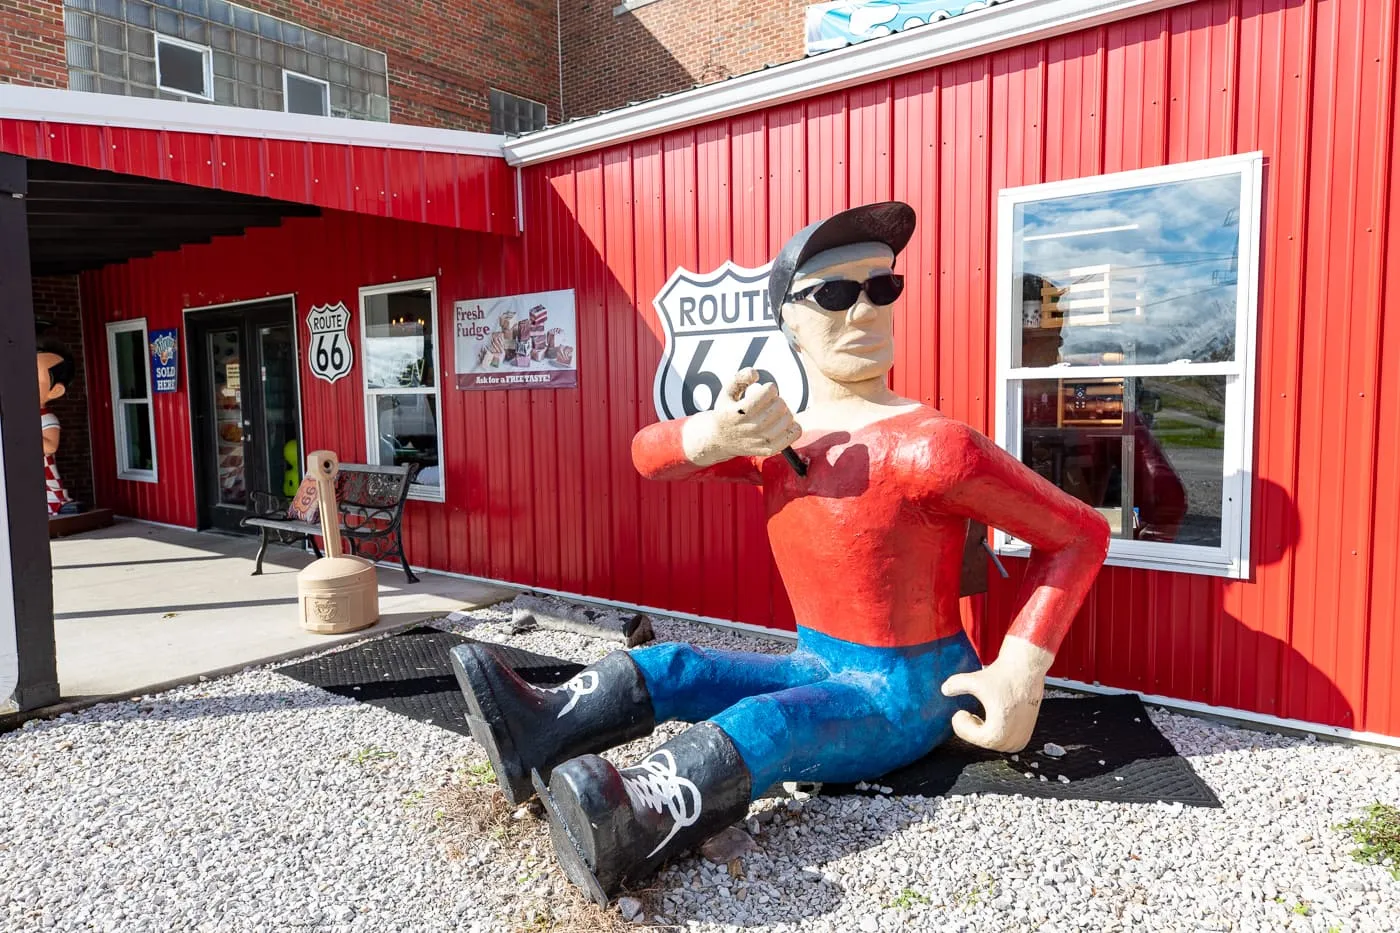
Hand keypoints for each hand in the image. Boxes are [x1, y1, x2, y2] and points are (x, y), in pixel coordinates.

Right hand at [681, 368, 800, 465]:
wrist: (721, 440)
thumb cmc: (727, 413)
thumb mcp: (727, 392)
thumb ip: (740, 378)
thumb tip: (755, 373)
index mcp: (740, 412)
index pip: (769, 392)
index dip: (769, 388)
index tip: (764, 392)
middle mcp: (752, 427)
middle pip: (781, 404)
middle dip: (777, 399)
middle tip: (768, 403)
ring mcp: (762, 440)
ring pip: (789, 417)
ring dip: (784, 412)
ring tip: (773, 414)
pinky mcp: (771, 449)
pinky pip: (795, 433)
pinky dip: (793, 426)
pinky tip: (781, 424)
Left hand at [939, 636, 1053, 752]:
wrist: (1027, 669)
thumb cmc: (1003, 676)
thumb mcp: (975, 680)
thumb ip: (956, 685)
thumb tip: (944, 690)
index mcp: (999, 731)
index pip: (973, 738)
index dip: (962, 726)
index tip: (959, 712)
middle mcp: (1013, 739)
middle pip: (984, 742)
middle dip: (973, 730)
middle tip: (967, 715)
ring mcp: (1021, 738)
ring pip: (995, 744)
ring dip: (984, 733)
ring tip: (979, 717)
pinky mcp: (1027, 734)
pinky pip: (1006, 742)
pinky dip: (997, 733)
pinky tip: (992, 718)